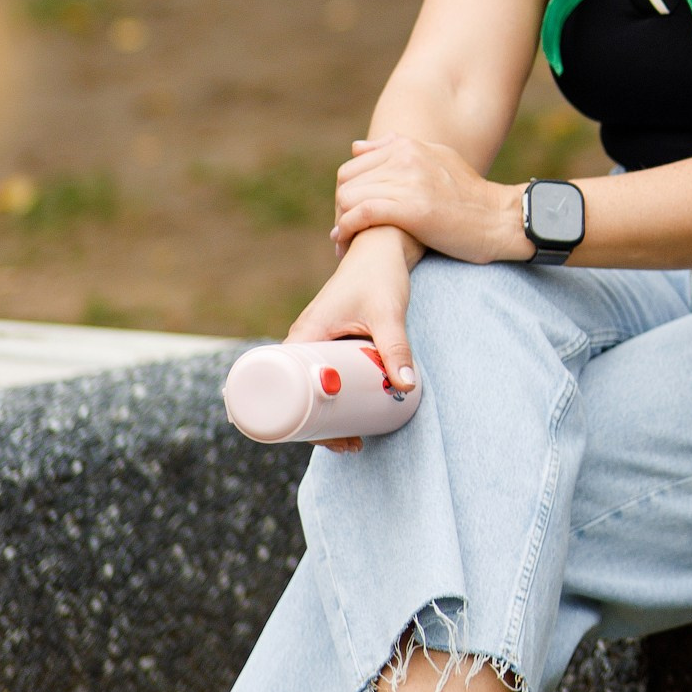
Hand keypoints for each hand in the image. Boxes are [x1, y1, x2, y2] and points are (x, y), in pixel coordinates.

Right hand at [288, 229, 420, 454]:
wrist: (382, 247)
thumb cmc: (378, 274)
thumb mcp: (387, 314)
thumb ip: (397, 348)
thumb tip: (407, 387)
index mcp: (304, 335)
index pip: (284, 388)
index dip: (297, 421)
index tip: (325, 439)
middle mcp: (303, 340)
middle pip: (296, 396)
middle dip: (317, 426)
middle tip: (349, 444)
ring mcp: (316, 342)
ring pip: (311, 388)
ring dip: (327, 414)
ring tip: (354, 438)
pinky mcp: (331, 342)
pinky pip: (323, 376)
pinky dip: (333, 398)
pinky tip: (352, 415)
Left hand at [332, 134, 523, 265]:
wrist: (499, 220)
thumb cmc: (468, 196)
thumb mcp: (436, 160)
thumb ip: (397, 150)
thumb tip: (357, 147)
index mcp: (408, 146)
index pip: (352, 166)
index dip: (346, 194)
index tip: (349, 215)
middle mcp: (406, 159)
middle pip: (346, 182)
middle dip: (340, 210)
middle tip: (345, 232)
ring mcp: (409, 182)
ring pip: (349, 198)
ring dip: (341, 223)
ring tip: (344, 242)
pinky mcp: (412, 209)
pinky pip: (362, 214)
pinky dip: (346, 230)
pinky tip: (345, 243)